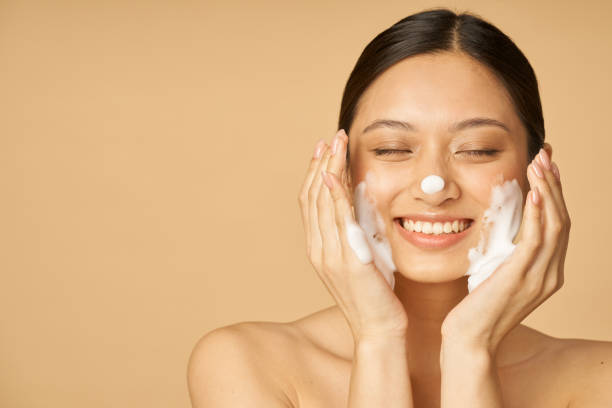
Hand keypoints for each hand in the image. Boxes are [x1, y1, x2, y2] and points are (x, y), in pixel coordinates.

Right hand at [298, 129, 407, 342]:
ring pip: (322, 203)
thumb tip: (361, 205)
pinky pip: (337, 220)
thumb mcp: (362, 258)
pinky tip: (335, 174)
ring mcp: (329, 255)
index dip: (315, 174)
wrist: (378, 330)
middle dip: (320, 164)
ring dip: (328, 170)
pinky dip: (334, 195)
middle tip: (330, 139)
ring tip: (335, 145)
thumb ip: (355, 233)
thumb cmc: (375, 296)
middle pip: (312, 197)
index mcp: (319, 248)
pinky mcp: (347, 259)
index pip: (311, 202)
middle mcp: (318, 249)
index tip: (325, 151)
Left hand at [441, 147, 569, 353]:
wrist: (469, 340)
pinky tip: (535, 192)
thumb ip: (506, 253)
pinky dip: (538, 213)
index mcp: (546, 272)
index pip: (557, 225)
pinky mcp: (521, 278)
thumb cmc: (476, 308)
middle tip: (545, 155)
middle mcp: (550, 273)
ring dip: (548, 190)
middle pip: (561, 219)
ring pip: (554, 224)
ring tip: (540, 163)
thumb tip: (501, 225)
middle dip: (554, 184)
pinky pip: (536, 240)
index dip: (554, 194)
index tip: (546, 167)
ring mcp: (539, 277)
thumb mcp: (495, 273)